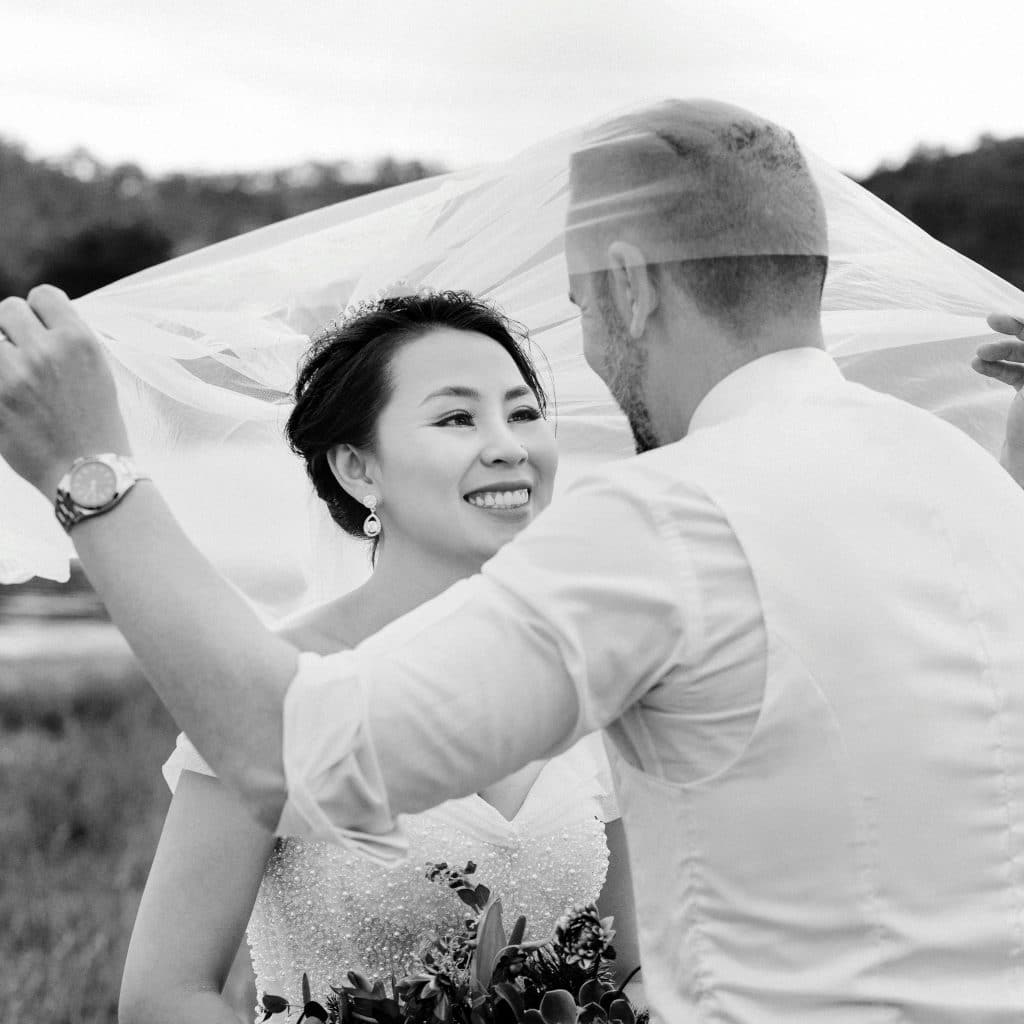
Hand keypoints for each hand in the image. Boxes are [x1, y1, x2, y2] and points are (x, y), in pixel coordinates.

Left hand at [0, 285, 129, 498]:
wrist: (90, 475)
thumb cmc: (98, 428)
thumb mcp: (99, 375)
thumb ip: (68, 345)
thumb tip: (38, 324)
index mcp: (79, 341)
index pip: (43, 296)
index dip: (41, 312)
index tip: (42, 329)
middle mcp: (46, 350)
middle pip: (9, 310)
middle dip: (14, 330)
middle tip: (24, 355)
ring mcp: (15, 373)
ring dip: (1, 352)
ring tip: (14, 374)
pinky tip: (11, 394)